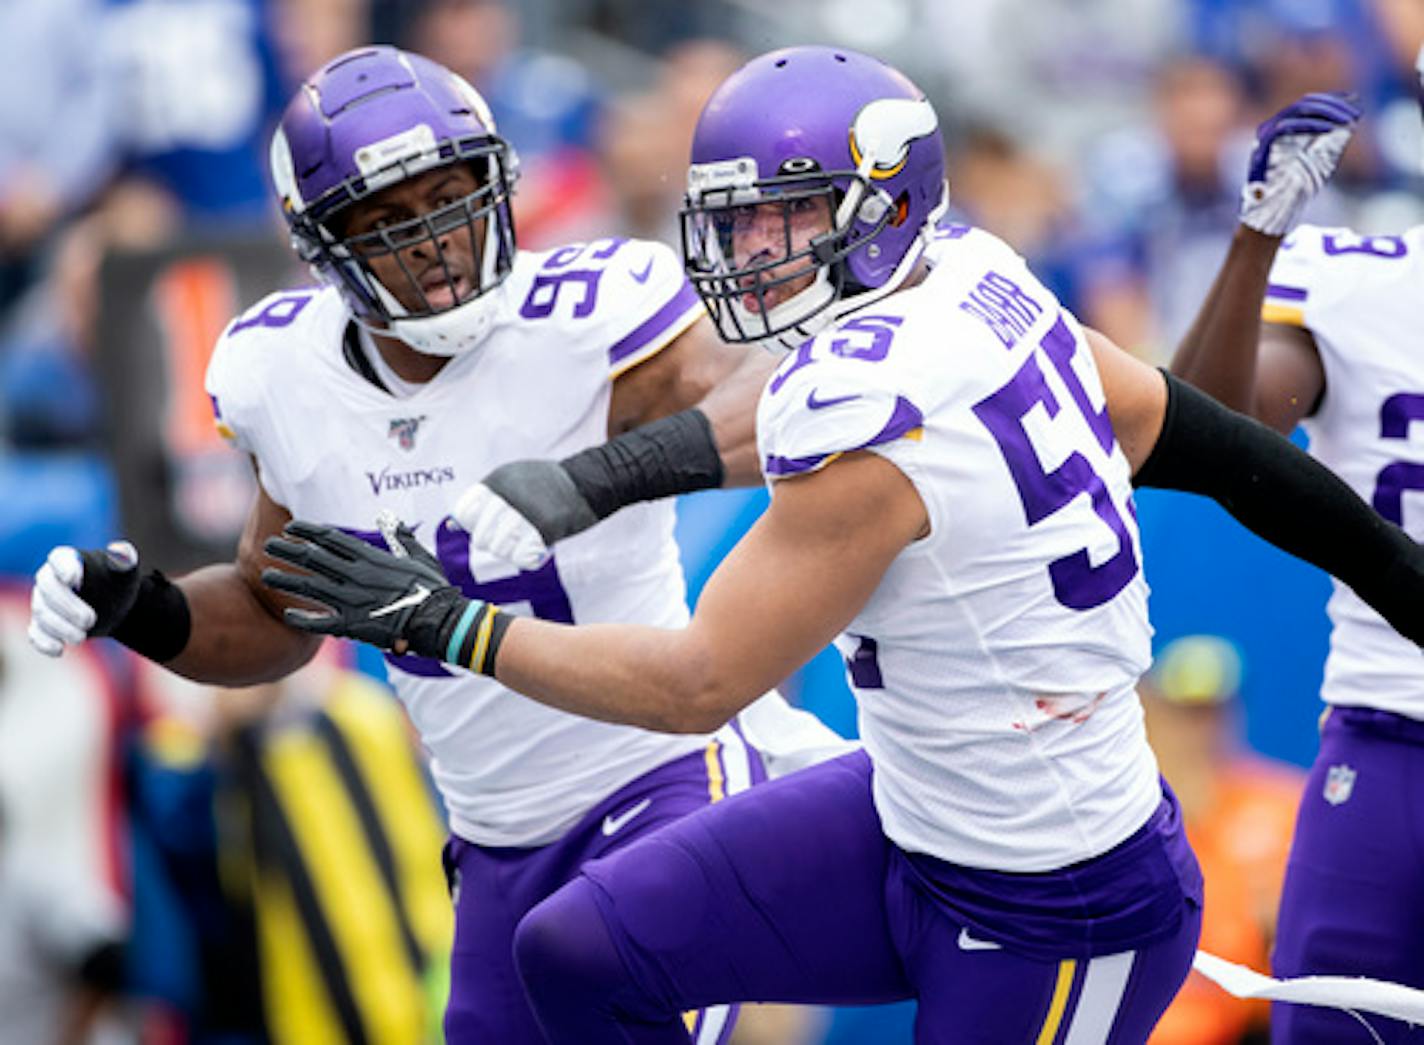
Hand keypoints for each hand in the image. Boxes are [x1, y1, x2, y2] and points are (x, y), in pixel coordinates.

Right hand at [28, 541, 139, 655]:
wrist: (114, 606)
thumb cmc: (117, 582)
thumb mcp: (125, 570)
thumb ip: (124, 558)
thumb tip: (121, 551)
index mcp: (68, 559)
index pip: (59, 558)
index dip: (63, 567)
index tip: (72, 579)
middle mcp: (49, 579)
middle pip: (48, 589)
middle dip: (66, 606)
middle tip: (90, 620)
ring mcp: (42, 602)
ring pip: (42, 613)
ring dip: (60, 627)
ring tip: (81, 638)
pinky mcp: (42, 624)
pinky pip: (35, 633)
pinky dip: (44, 642)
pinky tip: (59, 650)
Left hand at [261, 519, 476, 660]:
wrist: (439, 620)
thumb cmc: (434, 589)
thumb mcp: (421, 556)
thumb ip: (402, 537)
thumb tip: (390, 519)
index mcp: (372, 558)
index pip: (331, 539)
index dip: (308, 532)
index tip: (290, 528)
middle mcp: (357, 575)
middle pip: (314, 559)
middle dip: (287, 551)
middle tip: (267, 546)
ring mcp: (353, 600)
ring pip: (311, 587)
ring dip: (286, 580)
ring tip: (266, 576)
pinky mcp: (354, 625)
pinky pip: (322, 621)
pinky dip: (304, 619)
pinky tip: (288, 614)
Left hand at [450, 458, 597, 565]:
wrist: (587, 482)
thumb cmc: (547, 482)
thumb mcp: (513, 477)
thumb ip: (486, 498)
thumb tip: (453, 524)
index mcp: (499, 481)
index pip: (465, 512)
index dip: (469, 525)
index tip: (480, 527)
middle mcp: (510, 497)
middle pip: (482, 535)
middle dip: (490, 542)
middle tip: (503, 539)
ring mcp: (528, 514)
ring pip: (500, 548)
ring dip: (507, 552)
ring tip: (519, 543)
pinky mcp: (546, 530)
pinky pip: (522, 557)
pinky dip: (524, 558)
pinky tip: (531, 549)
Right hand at [1240, 92, 1359, 236]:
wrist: (1273, 210)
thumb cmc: (1296, 189)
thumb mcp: (1321, 159)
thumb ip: (1332, 139)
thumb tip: (1352, 119)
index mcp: (1282, 128)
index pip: (1308, 104)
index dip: (1332, 100)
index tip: (1355, 101)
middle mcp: (1271, 126)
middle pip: (1305, 103)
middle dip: (1334, 105)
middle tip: (1356, 113)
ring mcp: (1265, 134)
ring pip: (1298, 110)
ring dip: (1327, 112)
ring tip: (1348, 120)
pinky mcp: (1263, 144)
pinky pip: (1287, 126)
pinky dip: (1311, 125)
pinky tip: (1331, 129)